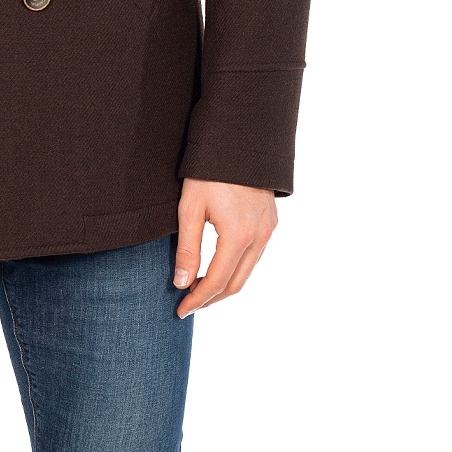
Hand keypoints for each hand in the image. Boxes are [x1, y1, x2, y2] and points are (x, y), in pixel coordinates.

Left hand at [173, 179, 277, 317]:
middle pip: (235, 284)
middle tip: (188, 305)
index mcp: (238, 236)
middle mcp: (259, 237)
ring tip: (200, 290)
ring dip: (224, 286)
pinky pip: (255, 257)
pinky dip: (237, 270)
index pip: (216, 282)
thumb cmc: (209, 173)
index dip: (197, 299)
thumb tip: (181, 283)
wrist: (239, 142)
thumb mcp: (190, 209)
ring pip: (247, 272)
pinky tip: (218, 268)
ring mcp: (268, 230)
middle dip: (211, 299)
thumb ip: (187, 249)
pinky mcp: (270, 223)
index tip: (180, 310)